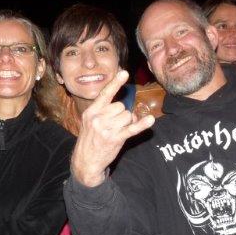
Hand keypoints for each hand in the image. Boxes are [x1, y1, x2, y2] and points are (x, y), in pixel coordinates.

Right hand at [72, 70, 154, 186]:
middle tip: (115, 125)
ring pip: (128, 116)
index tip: (125, 72)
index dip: (116, 83)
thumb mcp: (90, 122)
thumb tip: (125, 108)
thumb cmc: (90, 140)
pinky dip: (142, 125)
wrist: (85, 161)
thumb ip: (103, 112)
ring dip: (127, 123)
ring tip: (118, 131)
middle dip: (122, 115)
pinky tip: (150, 120)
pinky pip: (132, 129)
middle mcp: (98, 118)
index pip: (105, 94)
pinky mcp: (115, 139)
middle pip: (121, 106)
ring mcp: (106, 129)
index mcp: (91, 112)